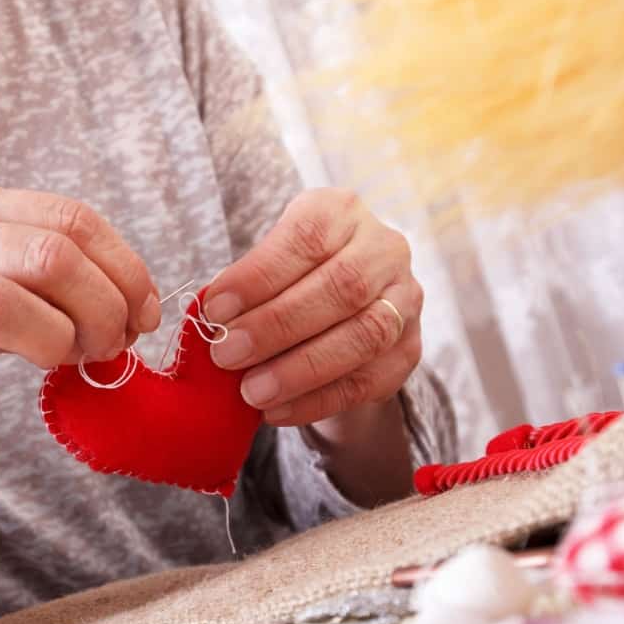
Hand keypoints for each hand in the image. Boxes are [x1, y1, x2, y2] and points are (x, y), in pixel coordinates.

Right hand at [0, 180, 159, 512]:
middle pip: (48, 257)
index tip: (144, 315)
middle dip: (101, 309)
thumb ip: (49, 273)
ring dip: (54, 342)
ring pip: (0, 305)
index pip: (71, 219)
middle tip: (109, 347)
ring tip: (61, 363)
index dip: (125, 270)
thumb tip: (137, 305)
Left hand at [203, 188, 422, 429]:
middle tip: (227, 355)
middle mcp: (384, 249)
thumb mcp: (268, 262)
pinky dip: (317, 400)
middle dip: (276, 326)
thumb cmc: (289, 278)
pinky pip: (367, 381)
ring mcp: (405, 300)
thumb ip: (248, 287)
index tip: (215, 310)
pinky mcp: (409, 350)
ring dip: (300, 369)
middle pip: (341, 287)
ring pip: (364, 336)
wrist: (342, 311)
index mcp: (342, 212)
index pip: (307, 238)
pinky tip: (276, 411)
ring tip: (252, 391)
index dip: (260, 276)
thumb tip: (214, 324)